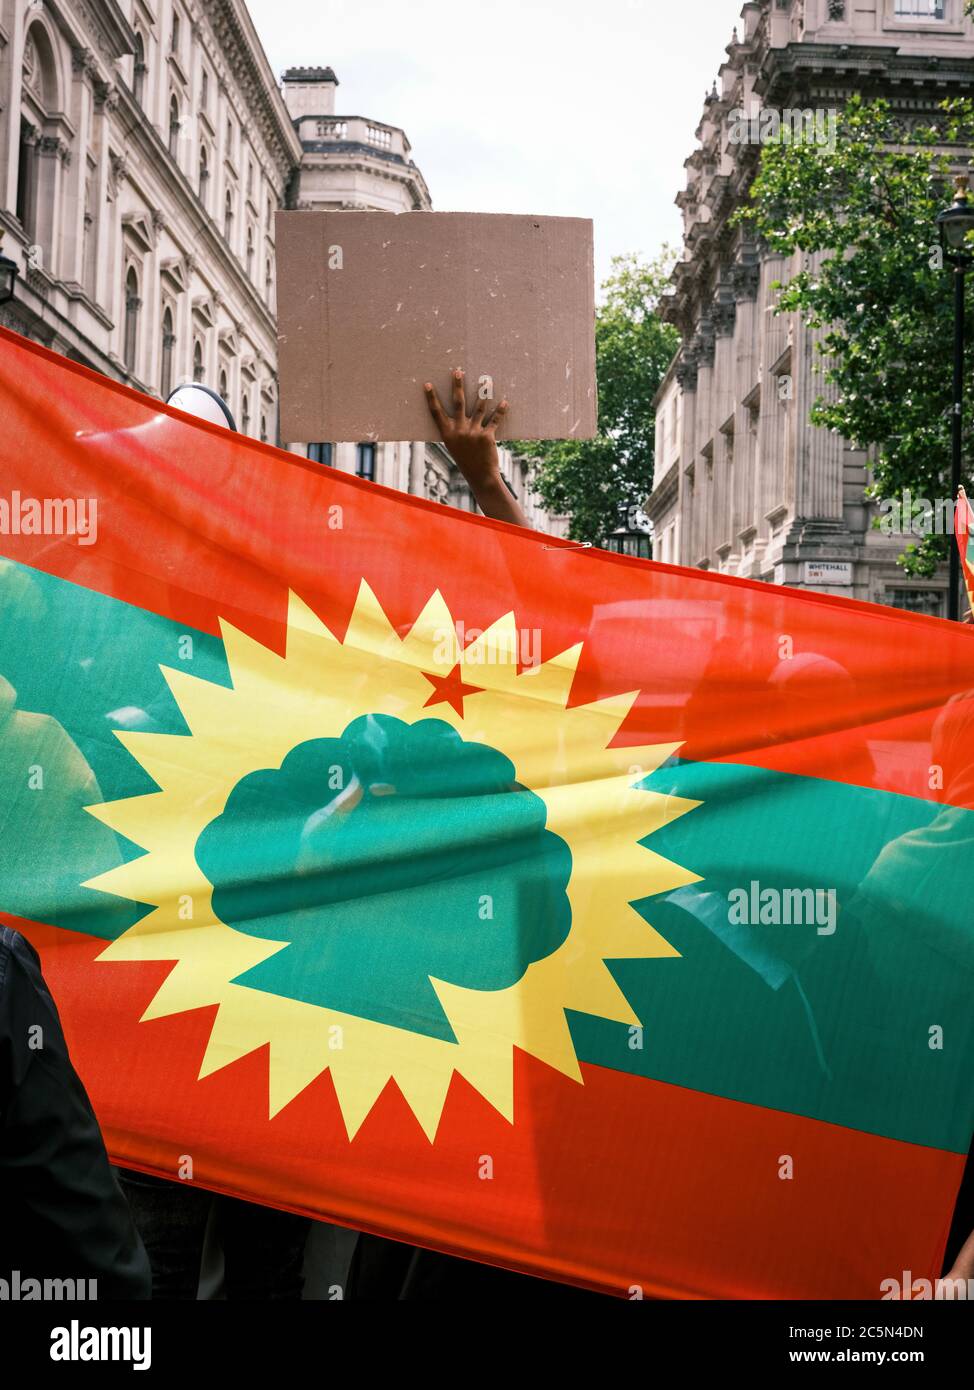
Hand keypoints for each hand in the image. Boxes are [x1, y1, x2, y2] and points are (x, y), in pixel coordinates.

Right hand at [424, 369, 528, 528]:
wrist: (480, 476)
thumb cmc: (466, 460)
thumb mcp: (454, 446)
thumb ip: (454, 430)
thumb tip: (457, 412)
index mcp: (448, 433)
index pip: (436, 412)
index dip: (431, 398)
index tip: (427, 384)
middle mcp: (459, 431)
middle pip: (458, 403)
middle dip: (457, 386)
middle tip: (457, 371)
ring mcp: (473, 432)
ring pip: (479, 407)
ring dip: (483, 393)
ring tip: (486, 380)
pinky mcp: (487, 436)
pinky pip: (494, 420)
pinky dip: (500, 411)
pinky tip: (505, 402)